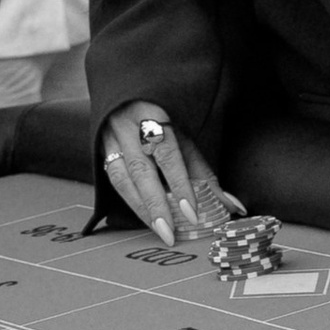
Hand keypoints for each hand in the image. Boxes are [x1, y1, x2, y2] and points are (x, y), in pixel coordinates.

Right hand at [98, 99, 235, 246]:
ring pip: (120, 179)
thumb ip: (204, 172)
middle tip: (170, 234)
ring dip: (141, 209)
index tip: (192, 213)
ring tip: (159, 231)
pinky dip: (130, 201)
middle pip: (140, 170)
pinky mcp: (98, 150)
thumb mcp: (185, 137)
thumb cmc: (162, 117)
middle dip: (156, 206)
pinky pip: (112, 180)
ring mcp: (108, 137)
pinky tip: (145, 217)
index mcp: (153, 114)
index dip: (180, 185)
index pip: (168, 154)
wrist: (127, 94)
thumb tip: (231, 206)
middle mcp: (127, 125)